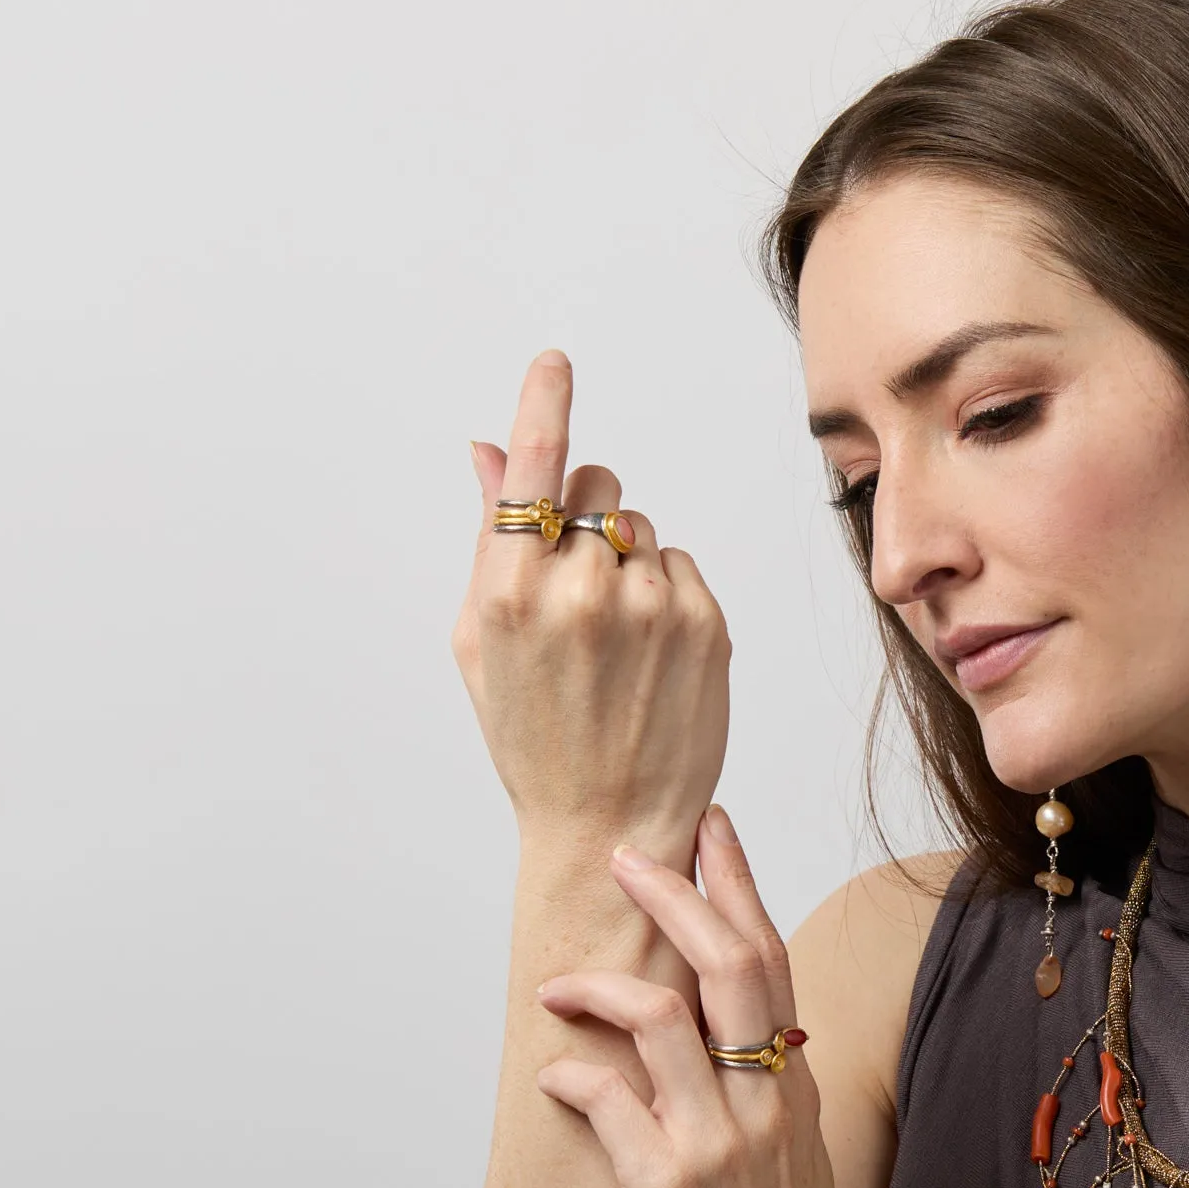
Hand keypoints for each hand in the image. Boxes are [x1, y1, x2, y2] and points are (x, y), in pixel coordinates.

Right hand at [452, 350, 730, 855]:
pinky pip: (681, 565)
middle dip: (582, 518)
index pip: (534, 469)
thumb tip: (491, 448)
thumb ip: (490, 540)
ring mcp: (651, 605)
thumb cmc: (533, 737)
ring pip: (640, 528)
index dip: (545, 405)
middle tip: (575, 586)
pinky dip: (667, 593)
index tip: (556, 362)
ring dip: (626, 561)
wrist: (610, 824)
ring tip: (614, 639)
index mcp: (509, 592)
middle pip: (594, 489)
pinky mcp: (706, 623)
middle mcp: (581, 589)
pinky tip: (652, 655)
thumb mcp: (482, 642)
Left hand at [533, 808, 846, 1187]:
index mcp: (793, 1092)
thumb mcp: (800, 1170)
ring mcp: (718, 1142)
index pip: (773, 961)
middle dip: (676, 893)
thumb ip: (775, 1102)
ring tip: (557, 981)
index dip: (739, 888)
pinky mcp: (666, 1187)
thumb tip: (756, 1049)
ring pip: (660, 1016)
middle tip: (628, 855)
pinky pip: (606, 1099)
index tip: (710, 833)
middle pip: (730, 962)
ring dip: (598, 982)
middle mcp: (764, 1103)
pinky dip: (571, 1073)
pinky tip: (553, 1073)